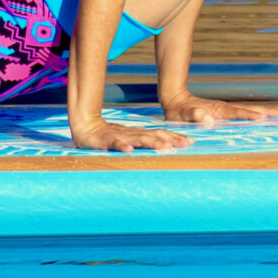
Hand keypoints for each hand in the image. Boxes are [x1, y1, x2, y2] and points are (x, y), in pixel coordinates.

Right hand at [74, 120, 192, 152]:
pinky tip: (128, 150)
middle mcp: (133, 133)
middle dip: (170, 139)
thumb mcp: (132, 139)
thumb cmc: (112, 136)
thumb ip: (147, 141)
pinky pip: (114, 143)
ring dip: (151, 142)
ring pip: (138, 138)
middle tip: (184, 144)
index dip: (175, 137)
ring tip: (163, 147)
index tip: (191, 141)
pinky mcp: (106, 140)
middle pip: (154, 135)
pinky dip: (122, 146)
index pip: (161, 134)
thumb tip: (169, 146)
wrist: (86, 127)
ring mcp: (120, 136)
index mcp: (140, 133)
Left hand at [158, 94, 277, 124]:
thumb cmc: (178, 111)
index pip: (237, 113)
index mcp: (217, 111)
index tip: (263, 116)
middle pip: (248, 109)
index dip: (249, 115)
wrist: (176, 100)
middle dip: (265, 111)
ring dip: (264, 112)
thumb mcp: (182, 114)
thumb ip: (193, 115)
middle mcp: (224, 109)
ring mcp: (225, 111)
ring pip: (248, 110)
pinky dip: (255, 115)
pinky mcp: (225, 114)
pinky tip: (264, 118)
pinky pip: (243, 114)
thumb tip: (207, 118)